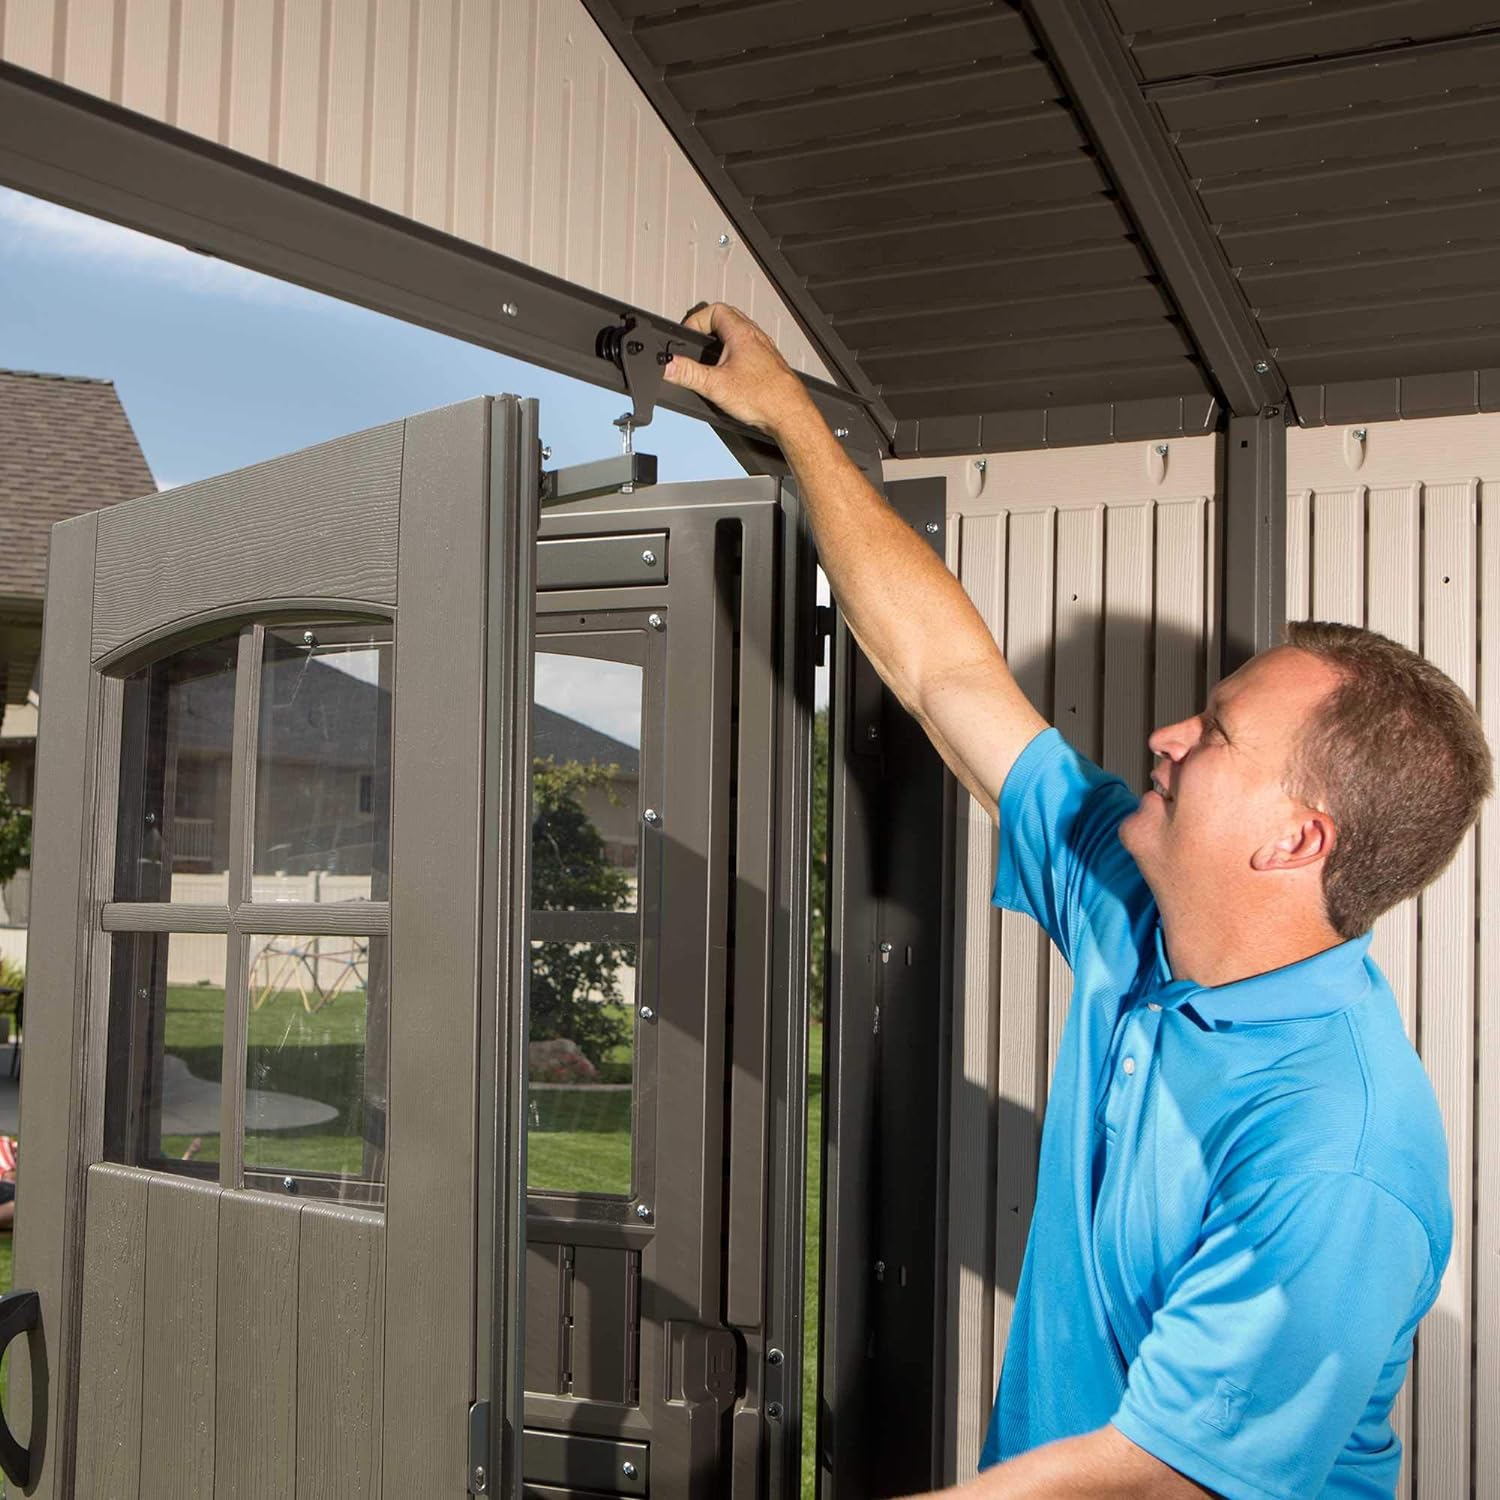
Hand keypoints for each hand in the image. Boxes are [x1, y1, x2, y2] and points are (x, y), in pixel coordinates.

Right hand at [662, 303, 820, 440]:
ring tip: (711, 359)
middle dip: (707, 330)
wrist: (790, 415)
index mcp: (742, 333)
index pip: (714, 310)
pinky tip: (731, 377)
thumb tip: (667, 365)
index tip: (687, 337)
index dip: (695, 321)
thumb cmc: (765, 398)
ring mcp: (764, 350)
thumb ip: (687, 373)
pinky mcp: (769, 365)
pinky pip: (749, 352)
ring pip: (739, 335)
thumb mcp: (715, 386)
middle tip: (695, 345)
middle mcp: (756, 337)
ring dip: (722, 343)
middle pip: (726, 319)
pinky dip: (735, 358)